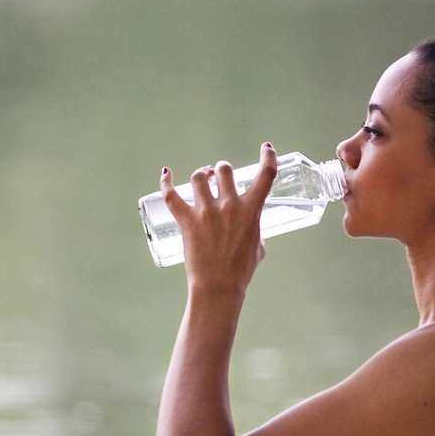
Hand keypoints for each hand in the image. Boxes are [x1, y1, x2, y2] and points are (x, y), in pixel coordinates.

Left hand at [160, 142, 277, 293]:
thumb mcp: (258, 246)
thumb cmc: (241, 271)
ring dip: (202, 175)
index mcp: (252, 210)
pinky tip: (166, 173)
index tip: (267, 148)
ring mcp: (206, 211)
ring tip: (202, 179)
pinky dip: (166, 181)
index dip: (269, 157)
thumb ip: (254, 228)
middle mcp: (229, 205)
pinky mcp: (187, 220)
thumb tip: (249, 224)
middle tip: (220, 176)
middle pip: (225, 169)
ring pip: (200, 177)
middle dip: (222, 170)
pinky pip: (171, 194)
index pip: (266, 174)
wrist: (219, 287)